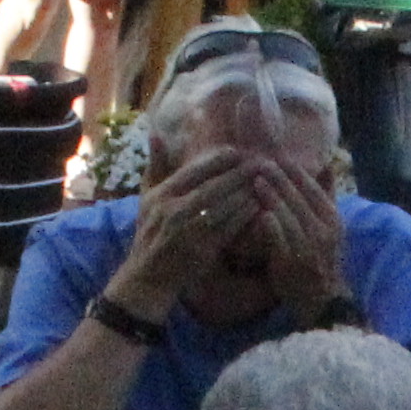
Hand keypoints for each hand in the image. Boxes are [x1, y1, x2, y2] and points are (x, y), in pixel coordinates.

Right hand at [110, 141, 246, 308]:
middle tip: (261, 163)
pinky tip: (258, 207)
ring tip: (265, 182)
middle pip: (214, 186)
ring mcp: (189, 231)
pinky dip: (244, 216)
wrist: (148, 276)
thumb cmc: (149, 233)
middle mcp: (174, 210)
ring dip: (247, 193)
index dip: (218, 159)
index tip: (237, 152)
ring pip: (224, 206)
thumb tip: (156, 133)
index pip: (194, 170)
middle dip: (240, 173)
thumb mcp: (145, 197)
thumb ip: (155, 165)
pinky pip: (229, 228)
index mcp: (162, 194)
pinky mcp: (203, 249)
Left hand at [247, 151, 346, 313]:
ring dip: (269, 195)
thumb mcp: (331, 227)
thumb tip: (326, 165)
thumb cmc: (321, 258)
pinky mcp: (290, 260)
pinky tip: (256, 211)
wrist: (320, 298)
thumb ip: (328, 197)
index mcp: (333, 219)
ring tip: (254, 181)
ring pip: (285, 213)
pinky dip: (266, 221)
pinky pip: (276, 234)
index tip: (279, 157)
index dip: (295, 171)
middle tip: (260, 163)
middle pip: (297, 197)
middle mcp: (323, 230)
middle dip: (278, 178)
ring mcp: (307, 246)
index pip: (313, 187)